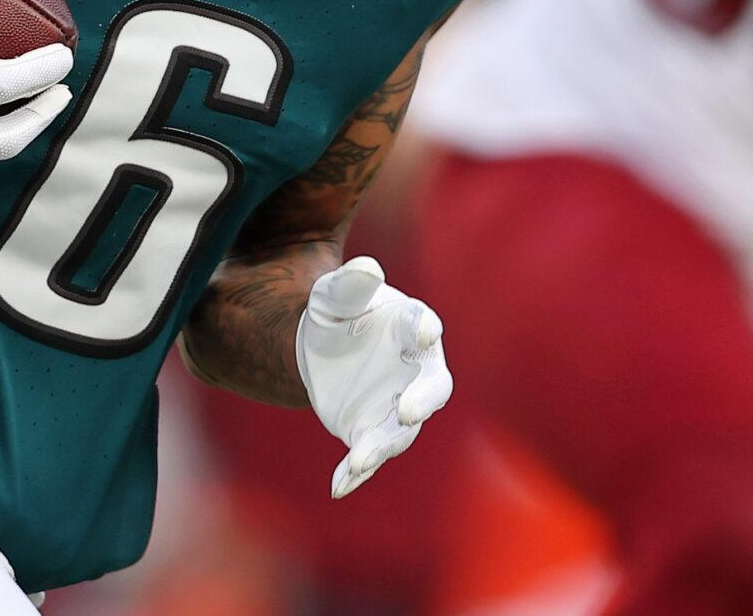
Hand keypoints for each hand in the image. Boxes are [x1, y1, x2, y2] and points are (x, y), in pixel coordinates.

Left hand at [296, 257, 451, 498]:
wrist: (320, 349)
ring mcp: (397, 406)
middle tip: (409, 408)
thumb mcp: (332, 294)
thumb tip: (366, 267)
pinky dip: (356, 472)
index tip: (423, 329)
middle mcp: (414, 371)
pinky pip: (369, 454)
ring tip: (360, 458)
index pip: (424, 327)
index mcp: (411, 327)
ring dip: (383, 445)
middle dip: (423, 399)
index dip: (425, 328)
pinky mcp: (372, 431)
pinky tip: (338, 485)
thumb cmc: (336, 311)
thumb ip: (349, 284)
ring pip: (400, 431)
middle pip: (433, 389)